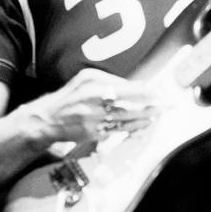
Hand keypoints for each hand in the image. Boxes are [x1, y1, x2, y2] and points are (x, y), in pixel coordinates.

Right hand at [23, 68, 157, 144]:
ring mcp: (93, 116)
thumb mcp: (86, 80)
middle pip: (128, 101)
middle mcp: (93, 97)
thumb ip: (109, 81)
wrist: (47, 119)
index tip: (157, 92)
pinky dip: (133, 128)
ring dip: (144, 117)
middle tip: (163, 104)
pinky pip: (118, 130)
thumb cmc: (70, 97)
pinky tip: (144, 125)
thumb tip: (136, 86)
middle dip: (148, 103)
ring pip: (126, 117)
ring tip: (157, 114)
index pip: (125, 85)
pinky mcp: (93, 132)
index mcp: (93, 81)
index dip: (144, 90)